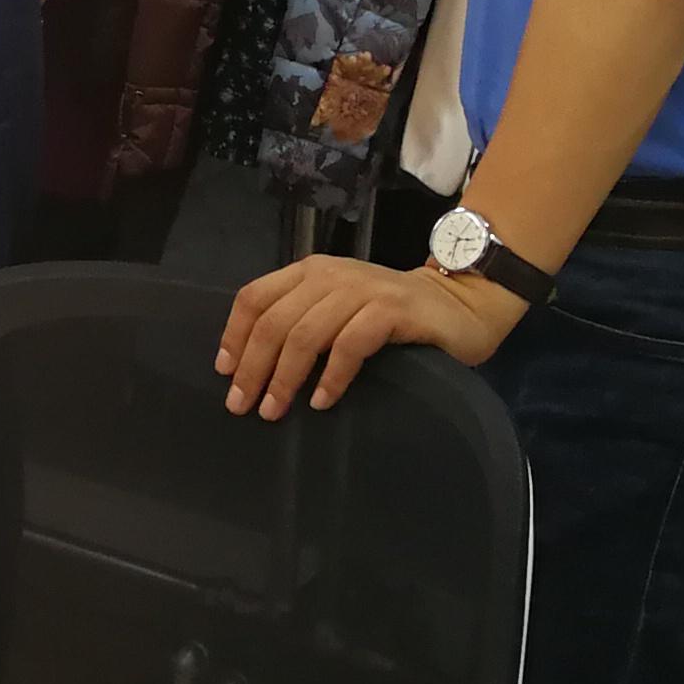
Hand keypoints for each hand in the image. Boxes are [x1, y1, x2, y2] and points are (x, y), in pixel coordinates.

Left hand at [216, 255, 524, 418]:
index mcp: (309, 272)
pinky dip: (331, 376)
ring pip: (306, 334)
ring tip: (274, 411)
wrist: (458, 304)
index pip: (255, 297)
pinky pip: (350, 345)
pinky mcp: (393, 311)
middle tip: (242, 406)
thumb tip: (251, 366)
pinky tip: (323, 402)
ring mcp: (363, 290)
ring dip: (285, 377)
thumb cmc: (390, 314)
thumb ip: (302, 321)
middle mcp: (331, 276)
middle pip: (275, 321)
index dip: (235, 335)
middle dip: (254, 366)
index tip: (225, 373)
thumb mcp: (337, 310)